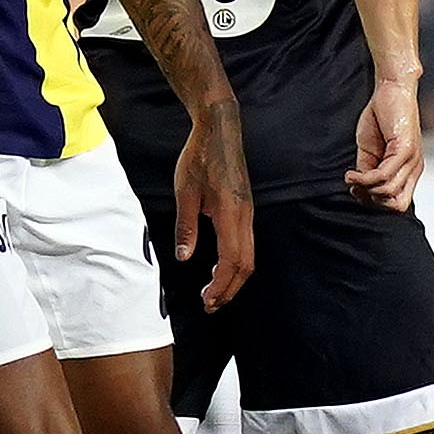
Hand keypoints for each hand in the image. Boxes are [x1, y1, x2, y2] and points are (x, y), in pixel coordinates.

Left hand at [169, 102, 255, 309]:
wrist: (220, 129)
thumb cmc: (200, 157)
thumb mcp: (185, 191)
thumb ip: (185, 226)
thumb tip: (184, 257)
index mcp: (230, 212)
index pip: (231, 260)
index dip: (221, 284)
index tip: (207, 300)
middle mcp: (245, 215)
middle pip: (246, 264)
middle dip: (230, 288)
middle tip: (210, 304)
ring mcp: (248, 212)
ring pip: (249, 255)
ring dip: (233, 277)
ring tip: (214, 292)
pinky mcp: (245, 208)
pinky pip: (246, 243)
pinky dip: (235, 262)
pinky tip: (219, 267)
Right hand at [348, 70, 424, 209]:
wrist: (391, 89)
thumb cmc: (382, 116)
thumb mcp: (371, 150)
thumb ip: (368, 170)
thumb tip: (361, 188)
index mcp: (409, 170)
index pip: (398, 203)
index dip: (375, 202)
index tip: (357, 189)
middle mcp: (414, 168)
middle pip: (396, 205)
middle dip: (371, 200)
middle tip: (355, 186)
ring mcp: (412, 160)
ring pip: (387, 192)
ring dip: (363, 188)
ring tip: (350, 176)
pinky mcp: (405, 149)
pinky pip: (384, 174)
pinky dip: (364, 178)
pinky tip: (351, 172)